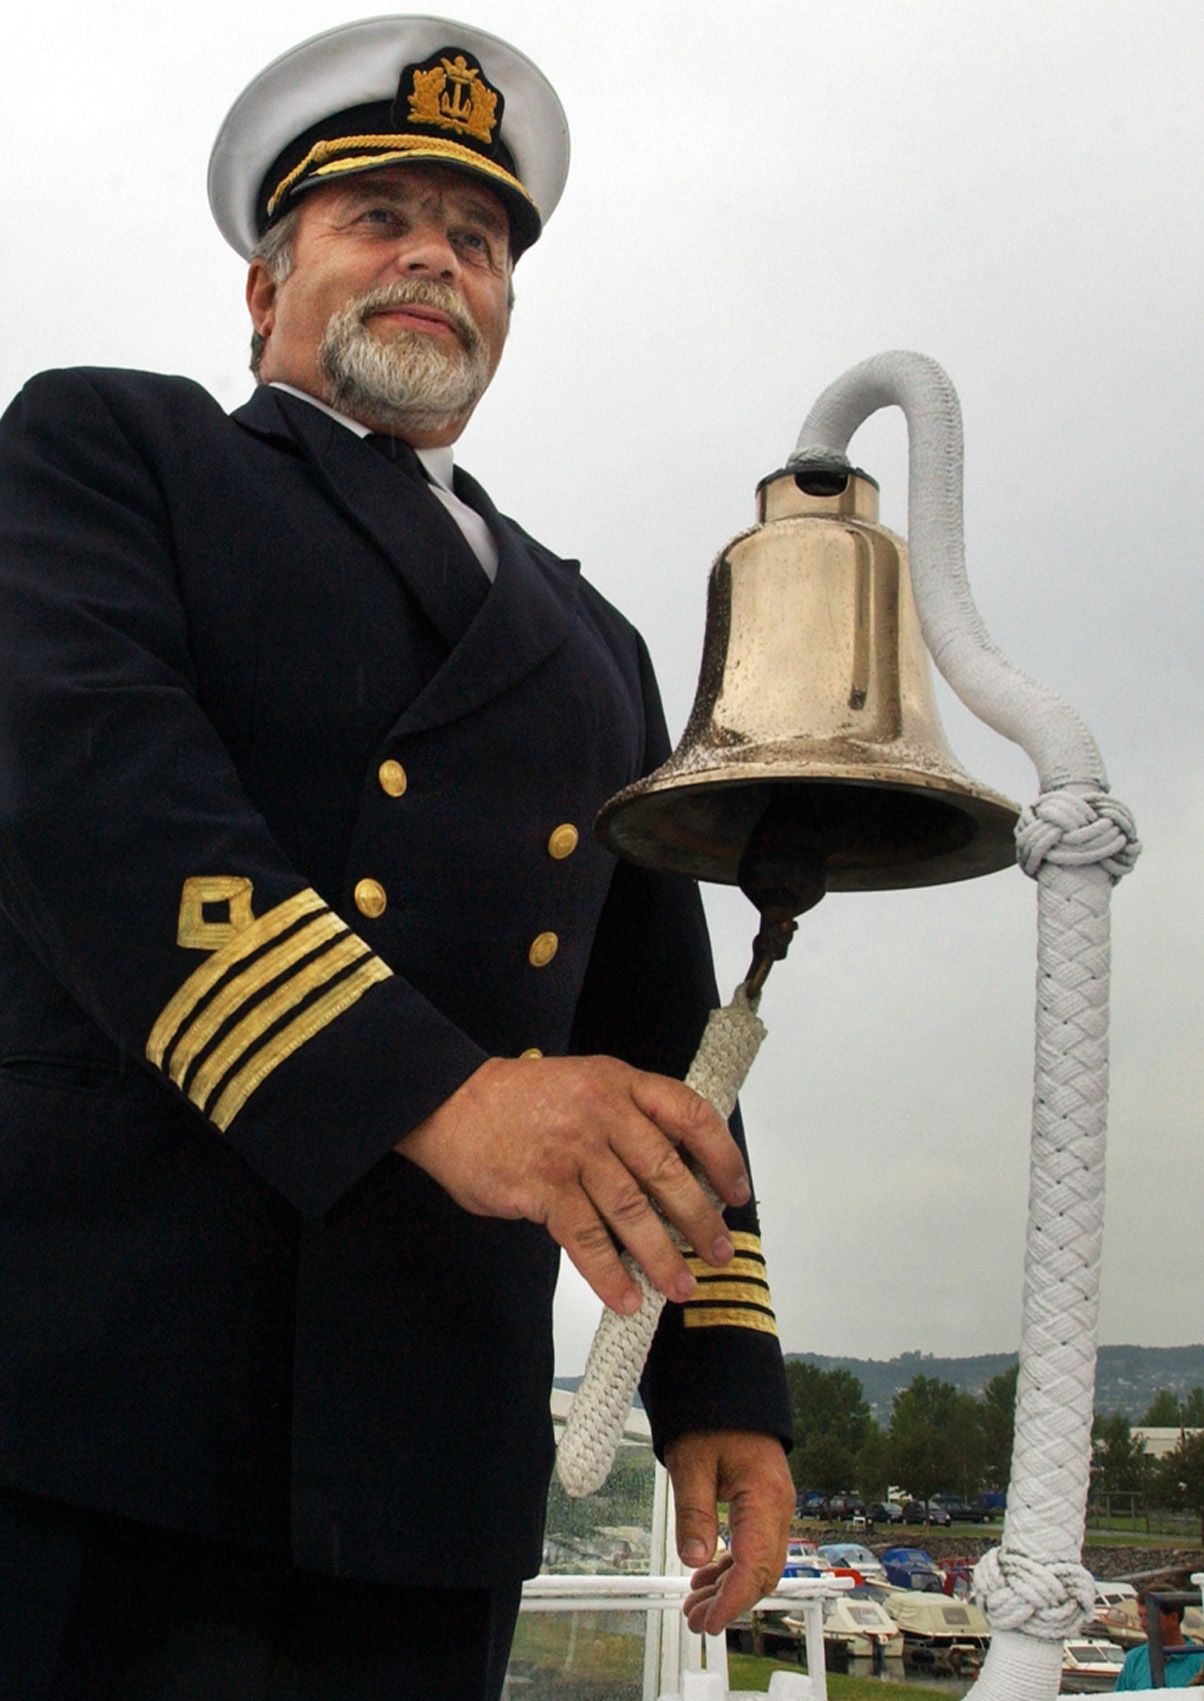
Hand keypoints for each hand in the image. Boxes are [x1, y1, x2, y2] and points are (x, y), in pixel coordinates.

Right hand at [397, 1054, 749, 1310]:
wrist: (451, 1100)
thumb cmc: (521, 1101)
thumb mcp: (585, 1085)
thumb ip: (626, 1119)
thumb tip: (674, 1177)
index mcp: (619, 1084)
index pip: (690, 1114)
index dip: (721, 1156)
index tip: (736, 1192)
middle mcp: (602, 1113)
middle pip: (667, 1169)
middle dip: (700, 1218)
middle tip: (718, 1252)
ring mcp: (572, 1150)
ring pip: (632, 1209)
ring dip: (662, 1254)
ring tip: (681, 1285)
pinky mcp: (542, 1187)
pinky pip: (585, 1237)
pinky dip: (610, 1272)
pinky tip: (626, 1296)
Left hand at [666, 1429, 793, 1634]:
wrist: (729, 1384)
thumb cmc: (712, 1414)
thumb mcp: (692, 1463)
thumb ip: (694, 1514)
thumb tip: (695, 1560)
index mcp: (765, 1496)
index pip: (755, 1565)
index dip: (732, 1600)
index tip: (710, 1621)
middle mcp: (778, 1506)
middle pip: (762, 1571)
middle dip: (730, 1601)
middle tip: (695, 1619)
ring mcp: (774, 1505)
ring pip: (760, 1562)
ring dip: (729, 1587)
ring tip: (695, 1604)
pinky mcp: (764, 1503)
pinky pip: (754, 1544)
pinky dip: (732, 1566)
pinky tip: (707, 1575)